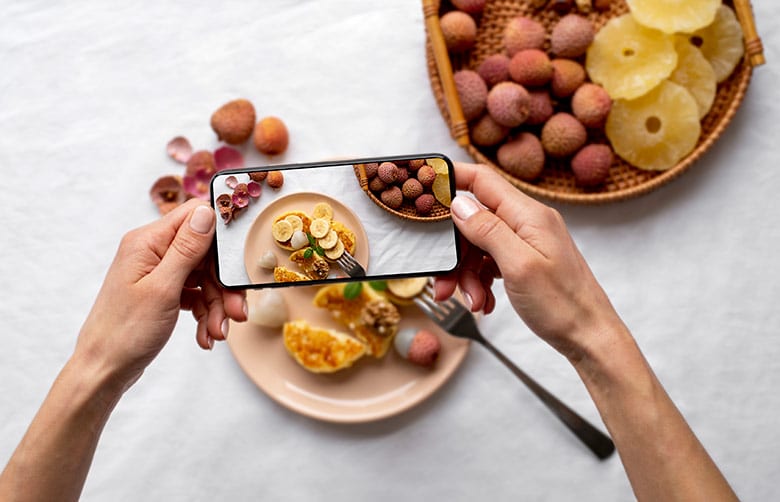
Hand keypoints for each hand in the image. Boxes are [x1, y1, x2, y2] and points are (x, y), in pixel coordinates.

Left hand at [76, 199, 246, 388]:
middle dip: (223, 285)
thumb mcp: (162, 288)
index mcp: (147, 242)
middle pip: (205, 253)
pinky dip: (205, 313)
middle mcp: (152, 251)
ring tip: (218, 332)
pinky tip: (206, 335)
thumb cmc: (124, 332)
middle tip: (236, 312)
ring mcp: (157, 272)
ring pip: (204, 277)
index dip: (221, 237)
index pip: (195, 217)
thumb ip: (187, 249)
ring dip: (217, 305)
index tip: (238, 262)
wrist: (104, 370)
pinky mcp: (163, 291)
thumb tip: (207, 212)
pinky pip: (195, 294)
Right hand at [435, 163, 620, 359]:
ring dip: (467, 274)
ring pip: (478, 246)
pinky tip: (483, 302)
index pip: (482, 180)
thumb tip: (459, 203)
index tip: (423, 193)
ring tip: (472, 300)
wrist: (590, 338)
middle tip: (444, 281)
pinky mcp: (525, 261)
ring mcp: (526, 242)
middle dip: (455, 251)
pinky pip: (490, 263)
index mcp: (529, 215)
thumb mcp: (519, 266)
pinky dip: (480, 282)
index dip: (451, 180)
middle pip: (474, 220)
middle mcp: (527, 223)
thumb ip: (488, 231)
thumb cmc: (564, 305)